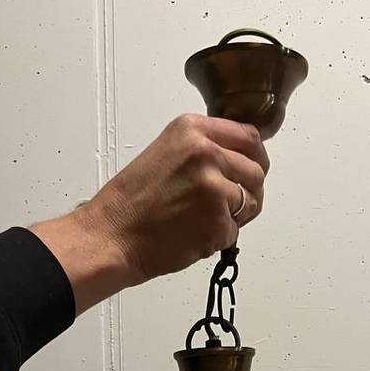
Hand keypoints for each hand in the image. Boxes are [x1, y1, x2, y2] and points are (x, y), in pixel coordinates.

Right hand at [31, 114, 268, 314]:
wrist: (112, 236)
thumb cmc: (132, 203)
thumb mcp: (166, 154)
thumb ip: (202, 151)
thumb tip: (236, 163)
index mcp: (192, 130)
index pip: (248, 137)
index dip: (255, 158)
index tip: (251, 171)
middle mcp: (207, 152)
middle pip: (257, 171)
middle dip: (249, 192)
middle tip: (228, 207)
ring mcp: (215, 187)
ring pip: (252, 202)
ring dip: (236, 217)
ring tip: (204, 221)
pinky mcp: (217, 220)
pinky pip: (236, 232)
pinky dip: (220, 240)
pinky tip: (193, 236)